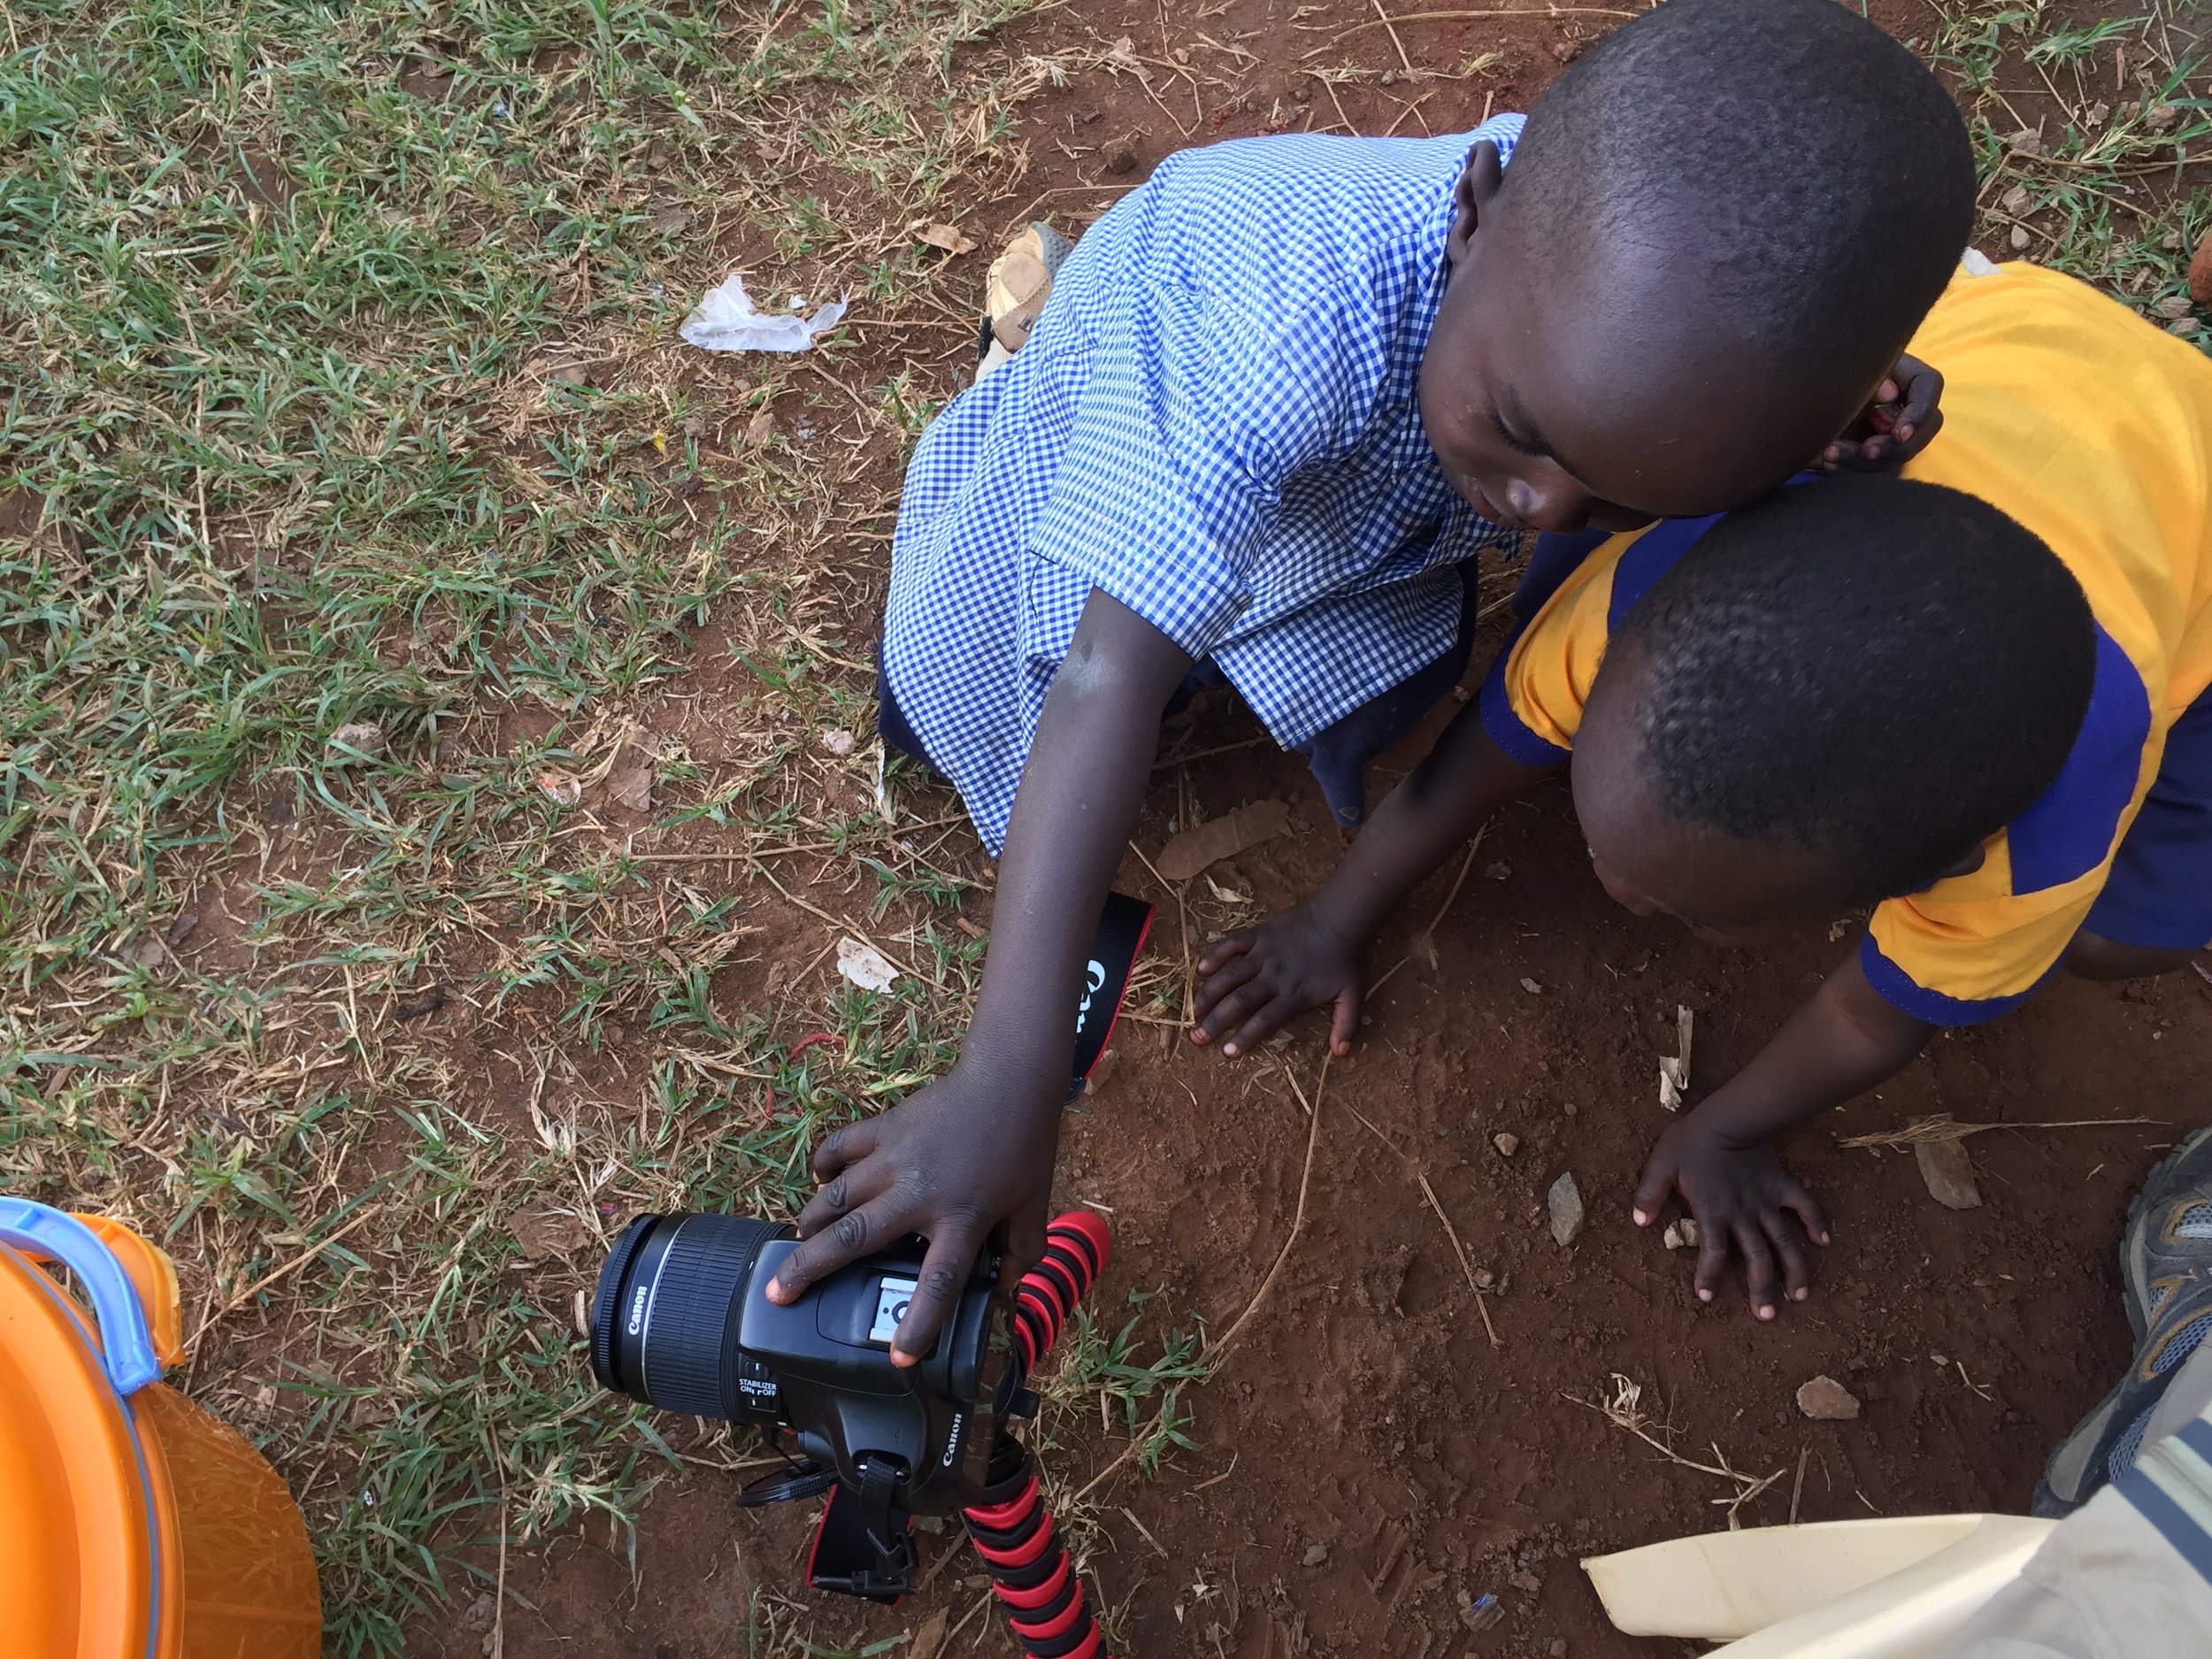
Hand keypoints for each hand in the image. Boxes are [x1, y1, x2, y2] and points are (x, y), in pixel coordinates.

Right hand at [767, 1066, 1057, 1363]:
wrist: (1009, 1081)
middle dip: (809, 1270)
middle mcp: (918, 1192)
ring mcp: (893, 1158)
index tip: (898, 1359)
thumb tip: (1009, 1287)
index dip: (917, 1326)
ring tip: (793, 1248)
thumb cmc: (1024, 1145)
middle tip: (779, 1295)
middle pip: (853, 1240)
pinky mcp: (882, 1129)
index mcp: (961, 1218)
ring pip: (834, 1197)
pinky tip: (821, 1182)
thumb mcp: (1035, 1205)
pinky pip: (839, 1148)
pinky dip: (824, 1166)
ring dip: (809, 1224)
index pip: (937, 1284)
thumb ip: (1024, 1252)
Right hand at [1190, 903, 1367, 1057]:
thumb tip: (1341, 1053)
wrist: (1340, 918)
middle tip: (1197, 1037)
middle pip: (1239, 1001)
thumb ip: (1347, 1024)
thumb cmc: (1346, 959)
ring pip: (1230, 975)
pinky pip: (1232, 943)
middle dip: (1216, 1021)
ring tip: (1193, 1010)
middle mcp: (1273, 977)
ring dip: (1209, 993)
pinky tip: (1201, 970)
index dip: (1244, 1037)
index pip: (1264, 1021)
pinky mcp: (1258, 934)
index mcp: (1294, 995)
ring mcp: (1263, 954)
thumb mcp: (1354, 995)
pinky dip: (1216, 955)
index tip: (1227, 1053)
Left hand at [1632, 1114, 1830, 1320]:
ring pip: (1784, 1242)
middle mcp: (1743, 1214)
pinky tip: (1824, 1242)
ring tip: (1798, 1296)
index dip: (1709, 1276)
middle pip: (1757, 1259)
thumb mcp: (1660, 1165)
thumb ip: (1649, 1194)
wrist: (1728, 1117)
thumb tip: (1638, 1222)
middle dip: (1762, 1290)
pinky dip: (1815, 1223)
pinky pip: (1804, 1206)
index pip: (1713, 1253)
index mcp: (1713, 1212)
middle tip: (1766, 1316)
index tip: (1707, 1297)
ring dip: (1793, 1270)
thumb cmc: (1690, 1141)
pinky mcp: (1781, 1186)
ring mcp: (1766, 1202)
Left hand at [1815, 353, 1942, 472]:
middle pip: (1922, 431)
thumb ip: (1870, 377)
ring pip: (1897, 455)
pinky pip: (1876, 467)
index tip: (1900, 434)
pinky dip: (1853, 468)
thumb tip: (1889, 394)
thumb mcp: (1847, 369)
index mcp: (1909, 374)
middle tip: (1866, 451)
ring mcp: (1897, 431)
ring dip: (1866, 462)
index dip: (1919, 413)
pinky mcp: (1880, 450)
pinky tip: (1829, 462)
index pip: (1930, 386)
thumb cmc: (1833, 372)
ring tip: (1829, 455)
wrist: (1809, 393)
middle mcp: (1911, 404)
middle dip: (1893, 447)